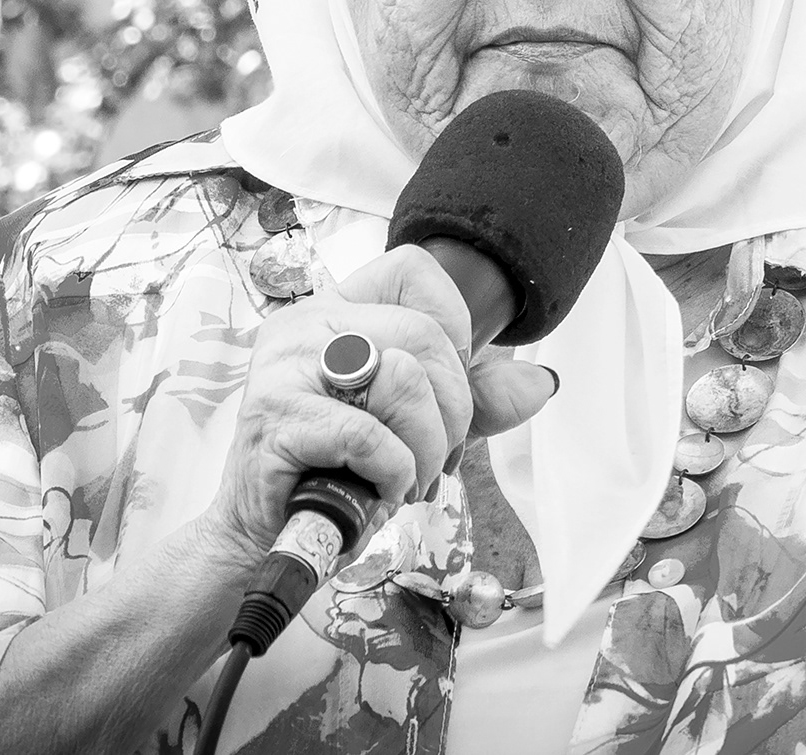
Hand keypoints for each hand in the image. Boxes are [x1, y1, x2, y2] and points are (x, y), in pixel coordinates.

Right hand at [199, 245, 557, 562]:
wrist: (263, 536)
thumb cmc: (337, 473)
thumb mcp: (415, 425)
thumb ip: (474, 400)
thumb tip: (542, 383)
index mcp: (335, 310)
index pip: (412, 268)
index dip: (454, 326)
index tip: (448, 388)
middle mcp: (305, 324)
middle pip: (422, 334)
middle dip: (452, 410)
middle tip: (436, 458)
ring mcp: (284, 367)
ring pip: (402, 378)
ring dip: (426, 448)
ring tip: (406, 479)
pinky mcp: (276, 418)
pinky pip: (368, 435)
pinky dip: (393, 472)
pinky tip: (379, 490)